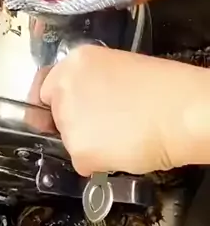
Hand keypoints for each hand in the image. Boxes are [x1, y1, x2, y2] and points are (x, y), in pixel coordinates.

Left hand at [40, 45, 209, 175]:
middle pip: (54, 116)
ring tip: (121, 137)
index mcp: (75, 62)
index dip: (59, 103)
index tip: (71, 112)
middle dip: (74, 124)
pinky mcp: (78, 151)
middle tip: (106, 126)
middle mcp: (63, 89)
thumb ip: (92, 82)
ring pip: (68, 141)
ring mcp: (68, 121)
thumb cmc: (163, 89)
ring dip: (88, 144)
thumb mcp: (119, 69)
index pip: (45, 88)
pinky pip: (81, 163)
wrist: (180, 113)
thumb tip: (87, 102)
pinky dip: (99, 163)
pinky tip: (122, 150)